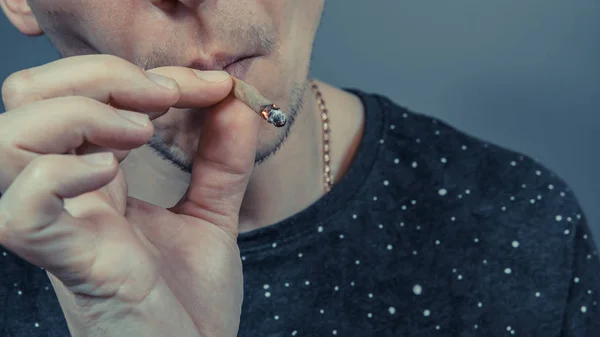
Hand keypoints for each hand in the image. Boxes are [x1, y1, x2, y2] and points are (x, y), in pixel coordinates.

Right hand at [0, 54, 260, 336]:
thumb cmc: (193, 300)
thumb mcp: (212, 215)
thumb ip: (222, 160)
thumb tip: (236, 101)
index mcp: (95, 181)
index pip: (82, 95)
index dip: (143, 71)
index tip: (214, 84)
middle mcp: (67, 198)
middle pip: (26, 99)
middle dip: (96, 75)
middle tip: (163, 96)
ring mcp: (63, 230)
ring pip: (8, 141)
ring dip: (78, 114)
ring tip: (140, 132)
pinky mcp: (71, 266)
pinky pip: (23, 212)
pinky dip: (56, 175)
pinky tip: (109, 171)